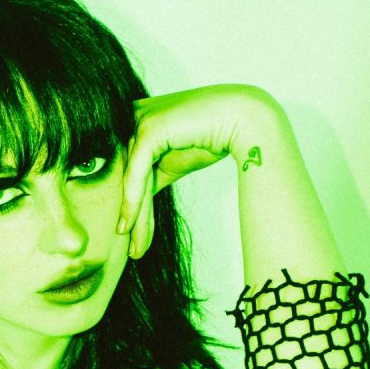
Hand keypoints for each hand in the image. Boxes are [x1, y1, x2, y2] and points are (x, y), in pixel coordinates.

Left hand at [118, 86, 245, 258]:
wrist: (244, 118)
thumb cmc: (212, 136)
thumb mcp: (173, 162)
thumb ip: (151, 176)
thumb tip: (135, 203)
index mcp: (133, 120)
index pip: (126, 170)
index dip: (128, 205)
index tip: (131, 237)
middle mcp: (130, 117)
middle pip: (124, 176)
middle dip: (130, 216)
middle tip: (132, 251)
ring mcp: (138, 121)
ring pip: (130, 179)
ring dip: (135, 217)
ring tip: (135, 248)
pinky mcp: (148, 129)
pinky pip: (137, 173)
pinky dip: (134, 202)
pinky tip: (131, 226)